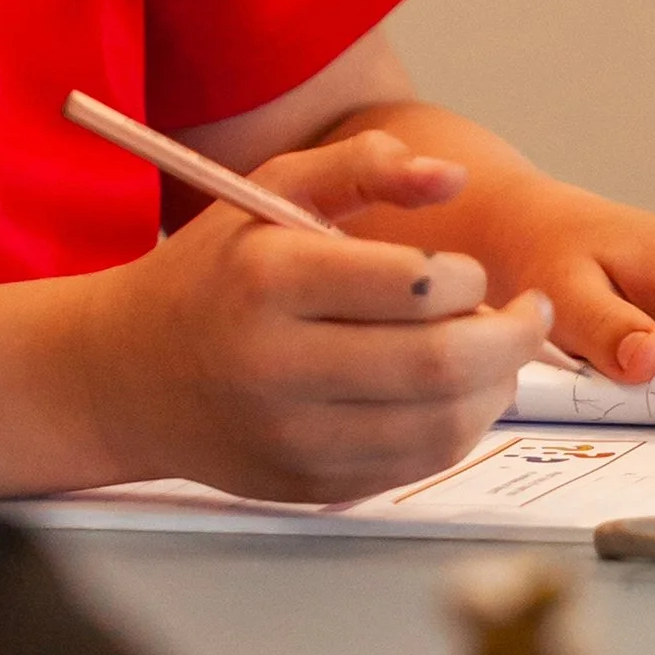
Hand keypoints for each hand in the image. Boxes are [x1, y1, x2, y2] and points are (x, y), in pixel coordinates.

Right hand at [77, 128, 552, 502]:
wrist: (126, 374)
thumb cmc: (210, 273)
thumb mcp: (269, 192)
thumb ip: (362, 167)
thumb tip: (452, 177)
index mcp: (269, 280)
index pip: (412, 285)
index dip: (468, 279)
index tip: (471, 273)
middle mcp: (277, 365)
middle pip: (439, 365)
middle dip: (510, 339)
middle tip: (529, 315)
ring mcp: (292, 437)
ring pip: (440, 427)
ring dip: (496, 390)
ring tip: (497, 356)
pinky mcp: (307, 486)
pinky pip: (414, 467)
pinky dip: (456, 430)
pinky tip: (454, 395)